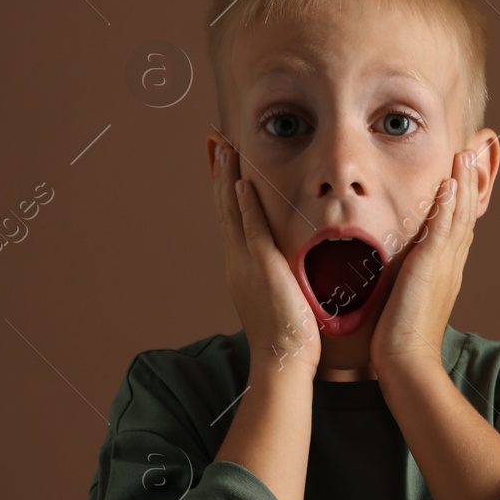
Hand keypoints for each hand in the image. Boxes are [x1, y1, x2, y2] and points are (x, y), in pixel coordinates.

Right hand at [207, 130, 320, 378]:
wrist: (281, 358)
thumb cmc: (286, 334)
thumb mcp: (276, 294)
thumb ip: (277, 272)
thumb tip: (286, 261)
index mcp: (239, 264)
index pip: (229, 215)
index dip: (224, 186)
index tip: (221, 160)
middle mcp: (236, 258)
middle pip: (223, 205)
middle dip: (218, 170)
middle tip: (213, 140)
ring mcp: (245, 261)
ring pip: (232, 210)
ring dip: (227, 177)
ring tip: (223, 147)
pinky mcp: (262, 267)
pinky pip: (252, 229)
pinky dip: (246, 204)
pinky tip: (244, 182)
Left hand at [371, 148, 479, 381]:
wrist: (406, 361)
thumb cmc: (398, 338)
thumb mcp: (405, 300)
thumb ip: (406, 279)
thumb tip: (398, 269)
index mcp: (445, 272)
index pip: (457, 229)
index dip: (462, 201)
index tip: (462, 176)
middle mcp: (451, 265)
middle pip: (466, 216)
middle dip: (469, 183)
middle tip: (473, 154)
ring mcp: (445, 265)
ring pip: (459, 216)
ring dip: (464, 184)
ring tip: (466, 155)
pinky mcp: (432, 268)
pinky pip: (444, 229)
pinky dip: (449, 204)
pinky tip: (450, 183)